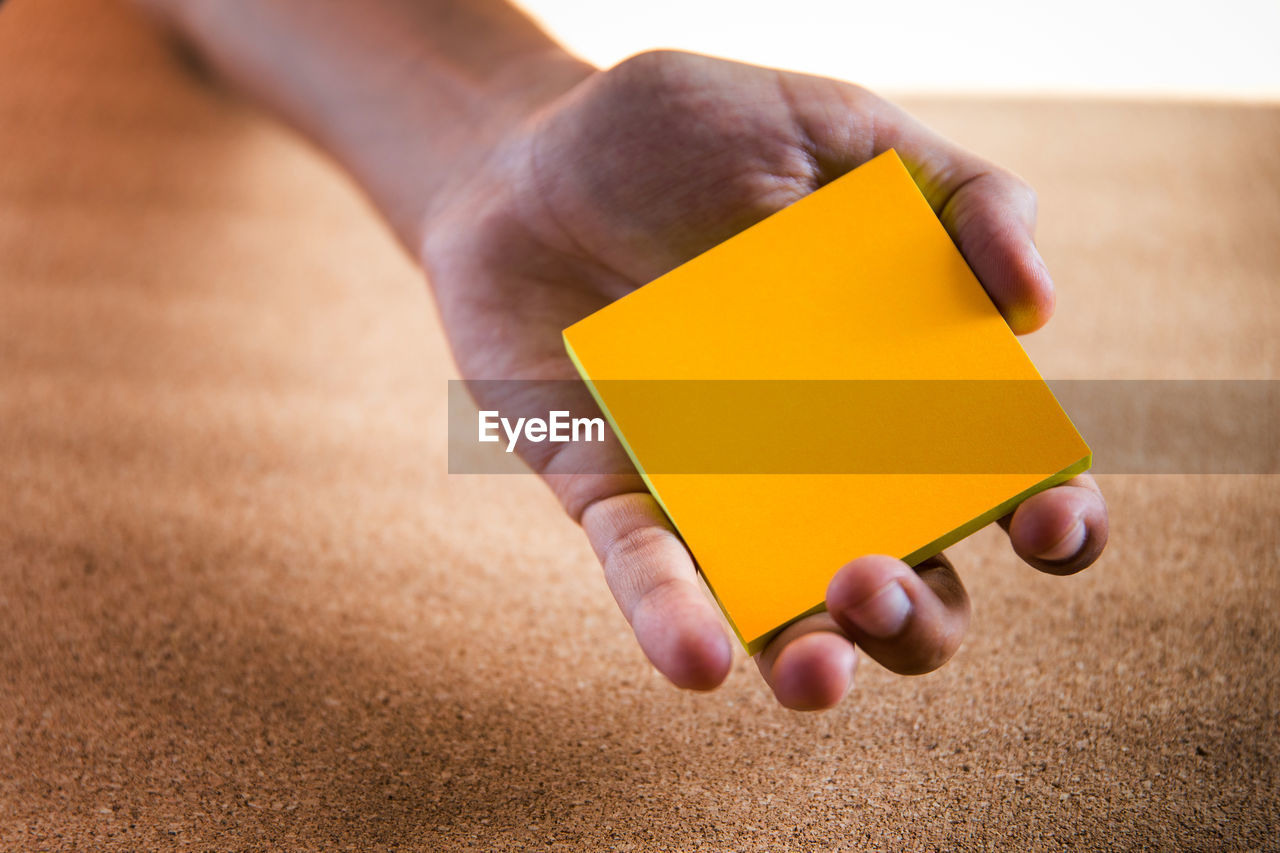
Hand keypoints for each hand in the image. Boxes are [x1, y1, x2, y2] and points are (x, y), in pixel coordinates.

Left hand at [421, 51, 1108, 708]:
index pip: (1001, 477)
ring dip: (823, 661)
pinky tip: (703, 660)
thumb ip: (957, 189)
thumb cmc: (686, 140)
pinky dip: (676, 625)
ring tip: (821, 661)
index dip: (1053, 521)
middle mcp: (820, 465)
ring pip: (792, 620)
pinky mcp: (619, 503)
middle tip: (881, 578)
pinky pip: (650, 580)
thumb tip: (1038, 305)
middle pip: (911, 587)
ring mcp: (719, 497)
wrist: (527, 163)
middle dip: (922, 619)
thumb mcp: (833, 127)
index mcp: (896, 386)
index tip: (1051, 519)